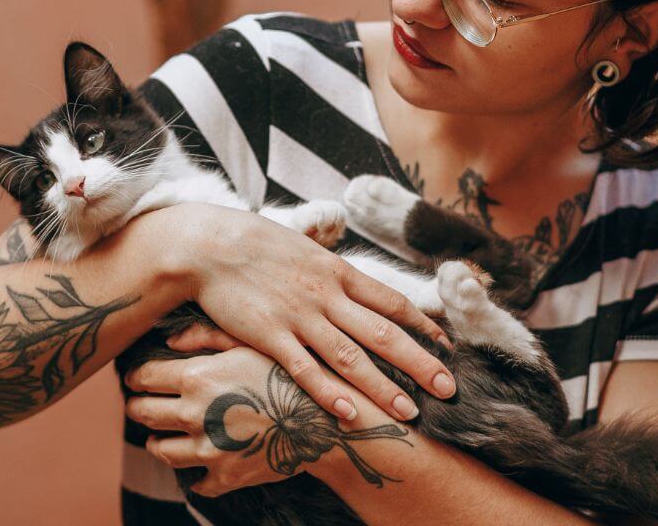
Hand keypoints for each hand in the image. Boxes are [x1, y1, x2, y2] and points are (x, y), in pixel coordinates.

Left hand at [123, 333, 416, 496]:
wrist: (330, 422)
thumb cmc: (291, 372)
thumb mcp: (250, 342)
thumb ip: (206, 336)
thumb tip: (169, 338)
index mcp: (196, 378)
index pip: (142, 378)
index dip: (135, 376)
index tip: (135, 376)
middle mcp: (195, 415)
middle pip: (142, 413)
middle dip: (138, 406)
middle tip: (140, 401)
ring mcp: (209, 451)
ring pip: (160, 450)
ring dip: (158, 439)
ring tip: (164, 431)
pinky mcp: (226, 477)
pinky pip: (195, 483)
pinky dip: (194, 472)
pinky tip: (201, 457)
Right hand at [163, 203, 455, 421]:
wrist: (208, 245)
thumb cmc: (254, 244)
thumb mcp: (304, 247)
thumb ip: (332, 270)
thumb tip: (355, 283)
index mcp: (337, 271)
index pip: (392, 302)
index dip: (423, 326)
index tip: (447, 347)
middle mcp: (326, 295)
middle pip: (383, 334)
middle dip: (420, 364)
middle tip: (450, 390)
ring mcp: (299, 317)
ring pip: (351, 358)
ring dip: (383, 387)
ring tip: (410, 413)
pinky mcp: (269, 335)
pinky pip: (304, 370)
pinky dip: (328, 393)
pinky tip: (349, 413)